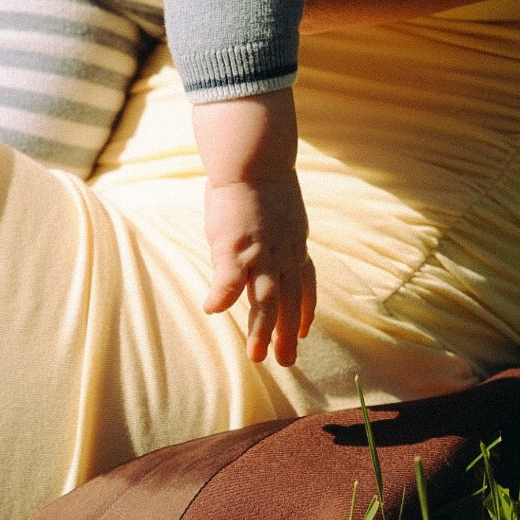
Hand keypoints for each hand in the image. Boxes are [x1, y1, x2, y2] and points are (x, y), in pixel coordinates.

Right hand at [202, 170, 314, 364]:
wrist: (254, 157)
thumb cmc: (260, 180)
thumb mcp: (277, 213)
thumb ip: (274, 235)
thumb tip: (263, 243)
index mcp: (294, 244)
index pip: (306, 284)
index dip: (307, 309)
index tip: (307, 331)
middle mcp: (283, 253)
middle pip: (289, 301)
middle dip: (288, 334)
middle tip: (287, 362)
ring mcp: (261, 252)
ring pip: (266, 300)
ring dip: (261, 330)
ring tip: (257, 357)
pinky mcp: (235, 246)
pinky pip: (230, 279)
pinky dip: (223, 296)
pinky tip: (211, 311)